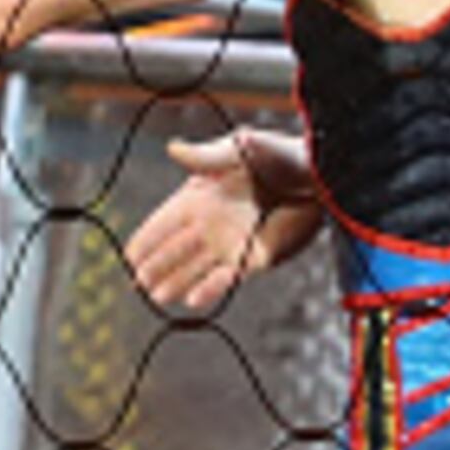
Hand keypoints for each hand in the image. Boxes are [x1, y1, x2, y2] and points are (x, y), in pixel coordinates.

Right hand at [124, 131, 319, 313]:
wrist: (320, 177)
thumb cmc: (281, 155)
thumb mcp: (241, 150)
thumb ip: (206, 157)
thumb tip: (173, 149)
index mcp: (203, 196)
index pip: (166, 222)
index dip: (147, 238)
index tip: (129, 255)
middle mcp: (213, 223)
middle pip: (176, 250)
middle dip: (156, 266)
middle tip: (137, 283)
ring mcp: (233, 243)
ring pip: (196, 269)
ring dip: (177, 283)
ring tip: (156, 297)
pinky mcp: (255, 259)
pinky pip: (227, 278)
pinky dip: (210, 289)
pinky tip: (192, 301)